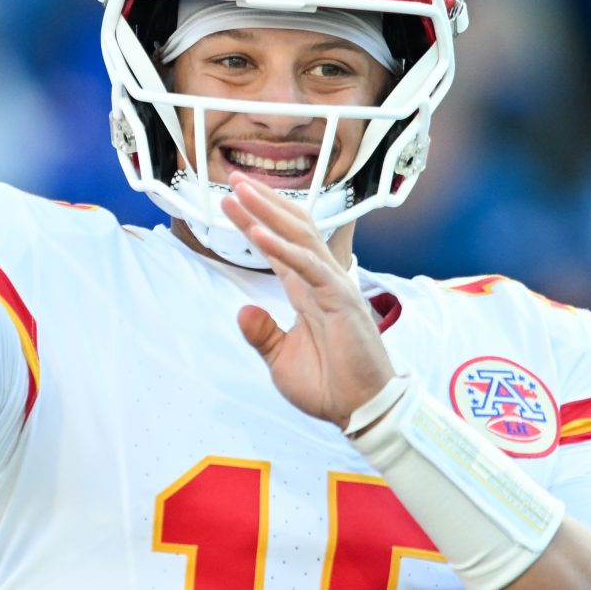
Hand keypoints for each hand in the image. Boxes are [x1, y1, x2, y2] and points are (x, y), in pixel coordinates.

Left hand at [222, 175, 397, 425]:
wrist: (359, 410)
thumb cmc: (329, 386)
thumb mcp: (280, 360)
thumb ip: (262, 334)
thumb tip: (243, 311)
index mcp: (307, 292)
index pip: (279, 247)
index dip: (255, 222)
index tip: (230, 202)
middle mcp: (320, 281)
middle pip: (290, 229)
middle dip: (262, 203)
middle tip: (235, 178)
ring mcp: (333, 286)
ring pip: (299, 237)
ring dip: (268, 211)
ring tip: (241, 190)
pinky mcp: (341, 299)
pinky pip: (308, 266)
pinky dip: (282, 247)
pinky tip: (258, 231)